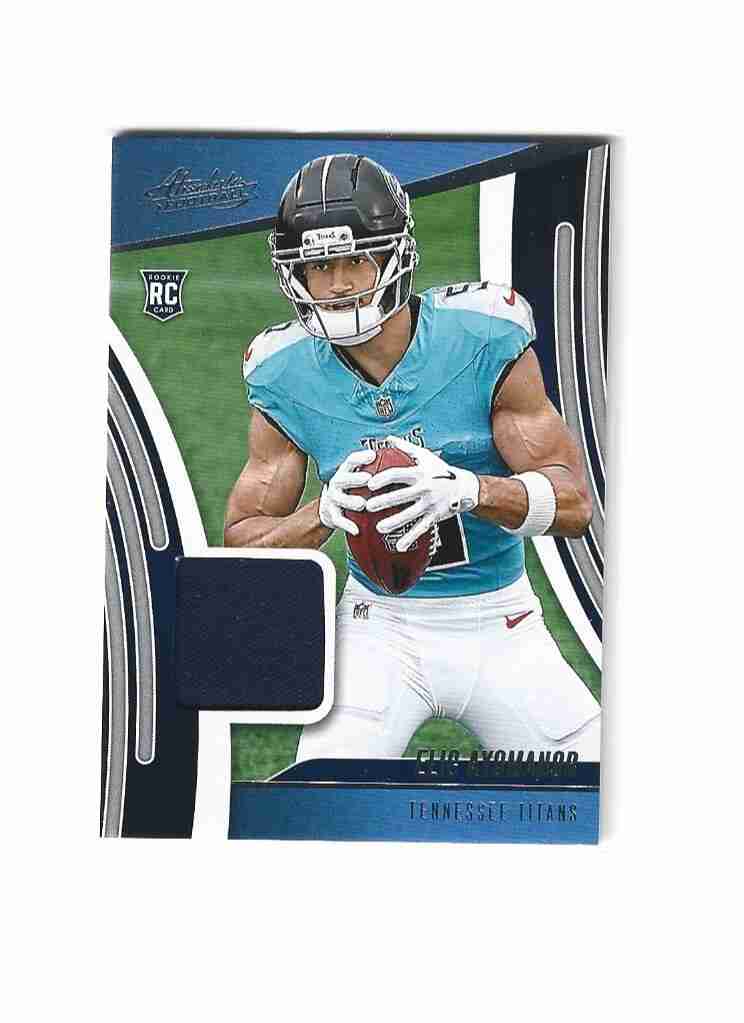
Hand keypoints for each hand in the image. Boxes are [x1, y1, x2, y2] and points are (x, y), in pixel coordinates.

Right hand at [319, 449, 376, 535]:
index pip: (351, 460)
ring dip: (350, 501)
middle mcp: (337, 483)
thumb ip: (374, 470)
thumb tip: (400, 458)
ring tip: (362, 504)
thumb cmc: (352, 490)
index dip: (360, 457)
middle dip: (354, 478)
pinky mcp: (331, 514)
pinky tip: (356, 530)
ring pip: (339, 499)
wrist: (329, 509)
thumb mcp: (358, 477)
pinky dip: (347, 525)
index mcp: (345, 471)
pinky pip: (338, 520)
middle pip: (343, 478)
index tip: (373, 455)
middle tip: (367, 479)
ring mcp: (332, 499)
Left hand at [365, 436, 479, 550]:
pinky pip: (421, 529)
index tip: (370, 484)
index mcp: (419, 473)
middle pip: (401, 496)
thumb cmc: (440, 470)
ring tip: (379, 528)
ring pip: (410, 515)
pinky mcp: (435, 517)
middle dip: (384, 502)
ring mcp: (430, 504)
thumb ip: (405, 447)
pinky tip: (399, 546)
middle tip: (368, 506)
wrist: (464, 488)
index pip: (398, 474)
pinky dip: (411, 538)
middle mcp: (424, 488)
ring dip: (395, 522)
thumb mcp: (425, 456)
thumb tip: (387, 438)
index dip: (383, 479)